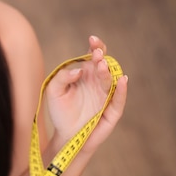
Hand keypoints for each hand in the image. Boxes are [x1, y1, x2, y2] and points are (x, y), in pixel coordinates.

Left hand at [44, 35, 127, 154]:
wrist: (65, 135)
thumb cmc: (60, 111)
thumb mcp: (53, 91)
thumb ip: (62, 77)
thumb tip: (79, 70)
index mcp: (86, 74)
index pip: (93, 56)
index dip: (95, 47)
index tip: (92, 40)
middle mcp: (98, 82)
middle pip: (104, 65)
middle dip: (101, 57)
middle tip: (96, 54)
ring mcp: (106, 96)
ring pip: (111, 81)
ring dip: (107, 72)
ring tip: (101, 66)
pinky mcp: (111, 111)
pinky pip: (118, 99)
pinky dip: (121, 90)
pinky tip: (122, 80)